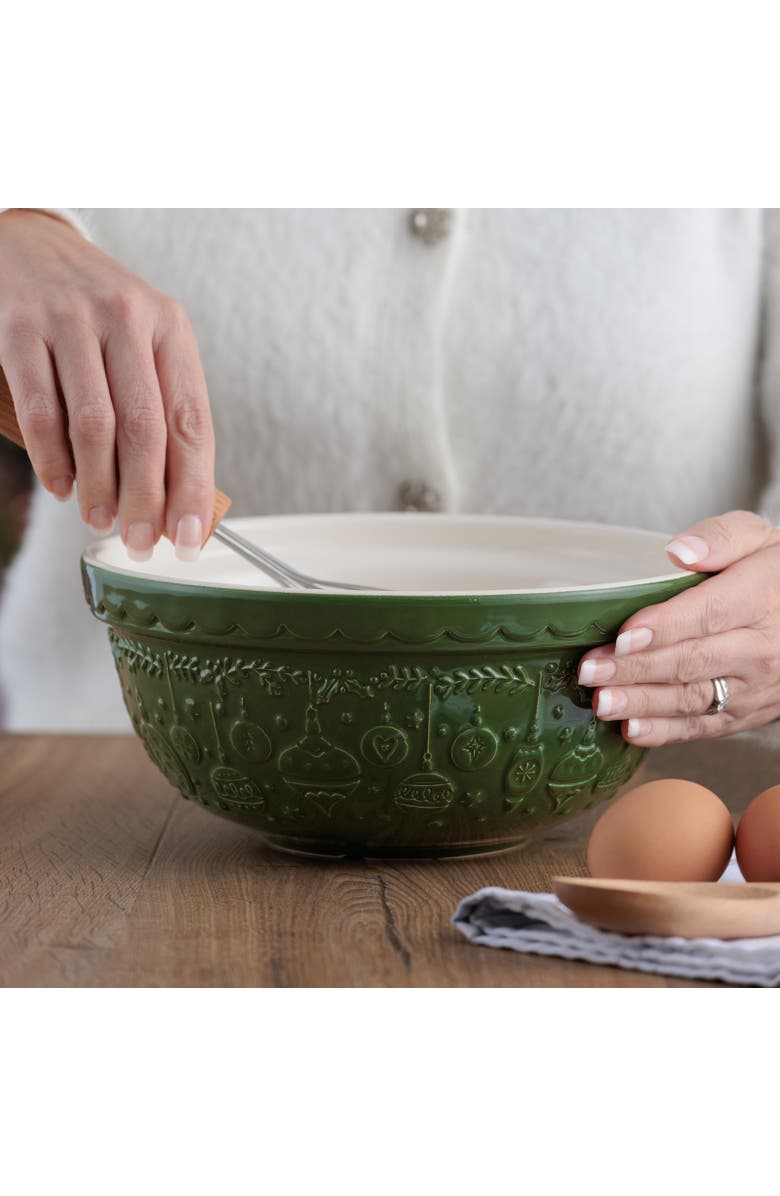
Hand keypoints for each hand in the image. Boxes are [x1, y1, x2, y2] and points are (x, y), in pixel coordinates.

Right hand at [0, 209, 214, 559]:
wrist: (30, 244)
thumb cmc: (97, 313)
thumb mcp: (144, 343)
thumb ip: (163, 410)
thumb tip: (180, 501)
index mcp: (170, 327)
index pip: (191, 421)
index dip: (193, 487)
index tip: (190, 537)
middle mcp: (126, 318)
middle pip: (145, 430)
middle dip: (146, 499)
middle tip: (142, 543)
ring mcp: (71, 319)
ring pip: (94, 424)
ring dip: (99, 486)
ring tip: (99, 519)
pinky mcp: (21, 327)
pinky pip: (42, 409)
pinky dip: (52, 459)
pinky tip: (62, 486)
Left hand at [578, 510, 779, 745]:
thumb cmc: (774, 574)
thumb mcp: (758, 539)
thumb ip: (720, 538)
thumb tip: (680, 552)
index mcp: (761, 598)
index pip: (708, 614)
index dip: (663, 627)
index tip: (623, 635)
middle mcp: (761, 648)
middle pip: (691, 661)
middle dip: (635, 669)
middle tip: (590, 671)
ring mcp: (754, 687)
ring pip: (692, 699)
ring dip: (642, 703)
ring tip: (601, 703)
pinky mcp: (746, 713)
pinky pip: (704, 726)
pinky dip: (665, 732)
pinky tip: (631, 730)